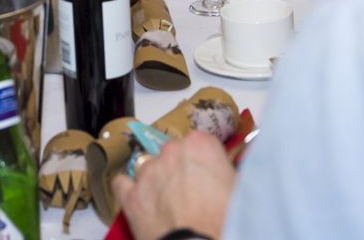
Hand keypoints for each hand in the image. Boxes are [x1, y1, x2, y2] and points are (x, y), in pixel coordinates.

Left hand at [111, 130, 233, 239]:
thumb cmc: (222, 223)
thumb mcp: (241, 191)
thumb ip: (231, 172)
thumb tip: (235, 170)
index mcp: (200, 146)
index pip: (201, 141)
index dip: (205, 158)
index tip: (209, 170)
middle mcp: (170, 153)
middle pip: (173, 151)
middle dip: (181, 167)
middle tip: (194, 190)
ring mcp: (147, 173)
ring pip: (148, 166)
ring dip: (156, 179)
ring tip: (170, 201)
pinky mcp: (130, 196)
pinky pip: (122, 183)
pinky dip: (129, 189)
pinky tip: (141, 199)